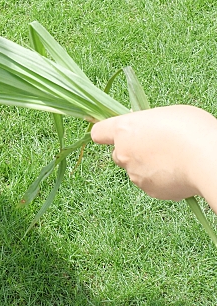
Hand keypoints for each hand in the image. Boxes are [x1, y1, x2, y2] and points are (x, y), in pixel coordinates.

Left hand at [91, 105, 216, 201]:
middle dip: (132, 150)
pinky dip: (160, 179)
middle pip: (119, 153)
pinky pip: (150, 183)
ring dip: (148, 165)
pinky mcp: (149, 190)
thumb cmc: (191, 130)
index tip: (114, 133)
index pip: (99, 132)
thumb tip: (145, 130)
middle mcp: (123, 153)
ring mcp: (134, 174)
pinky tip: (179, 171)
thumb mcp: (166, 115)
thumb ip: (147, 124)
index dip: (106, 133)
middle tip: (156, 145)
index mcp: (124, 129)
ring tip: (174, 158)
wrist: (208, 160)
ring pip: (135, 169)